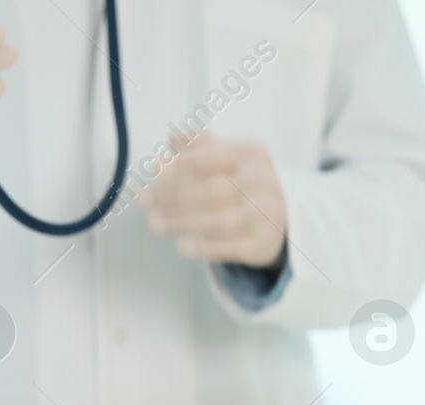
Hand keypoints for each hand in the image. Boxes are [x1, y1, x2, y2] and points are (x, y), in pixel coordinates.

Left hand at [137, 131, 287, 267]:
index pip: (215, 156)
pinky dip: (207, 248)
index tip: (153, 171)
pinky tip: (182, 247)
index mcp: (251, 155)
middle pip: (216, 190)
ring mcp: (267, 214)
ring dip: (184, 223)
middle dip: (174, 195)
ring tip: (153, 224)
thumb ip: (198, 147)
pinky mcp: (264, 243)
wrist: (282, 217)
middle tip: (142, 200)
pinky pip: (234, 248)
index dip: (183, 164)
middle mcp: (263, 183)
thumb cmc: (242, 181)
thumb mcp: (226, 157)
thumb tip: (172, 136)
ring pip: (223, 220)